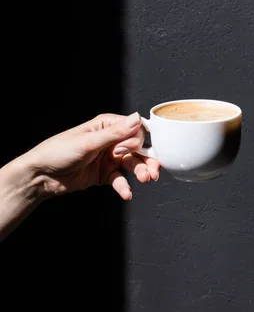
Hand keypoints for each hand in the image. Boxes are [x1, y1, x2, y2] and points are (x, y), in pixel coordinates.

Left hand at [21, 112, 159, 200]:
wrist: (40, 176)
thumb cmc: (58, 152)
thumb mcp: (89, 141)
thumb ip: (115, 133)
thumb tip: (137, 118)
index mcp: (107, 126)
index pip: (134, 129)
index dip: (141, 140)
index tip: (144, 149)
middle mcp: (110, 141)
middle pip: (137, 149)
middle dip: (147, 159)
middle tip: (154, 171)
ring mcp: (107, 158)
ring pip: (131, 164)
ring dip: (140, 172)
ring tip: (146, 179)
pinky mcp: (104, 175)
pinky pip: (120, 179)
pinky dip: (124, 186)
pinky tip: (126, 193)